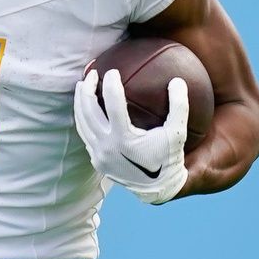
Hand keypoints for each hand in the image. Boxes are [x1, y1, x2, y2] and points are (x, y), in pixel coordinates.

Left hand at [73, 69, 187, 203]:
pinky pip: (85, 135)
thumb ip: (179, 107)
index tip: (113, 71)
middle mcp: (107, 147)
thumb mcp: (178, 133)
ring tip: (82, 85)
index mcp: (124, 138)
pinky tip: (86, 107)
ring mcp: (99, 155)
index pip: (112, 103)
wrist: (157, 188)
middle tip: (92, 73)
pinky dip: (83, 118)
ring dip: (80, 102)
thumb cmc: (168, 157)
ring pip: (82, 123)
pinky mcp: (96, 161)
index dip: (111, 84)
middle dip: (87, 89)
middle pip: (88, 111)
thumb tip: (177, 80)